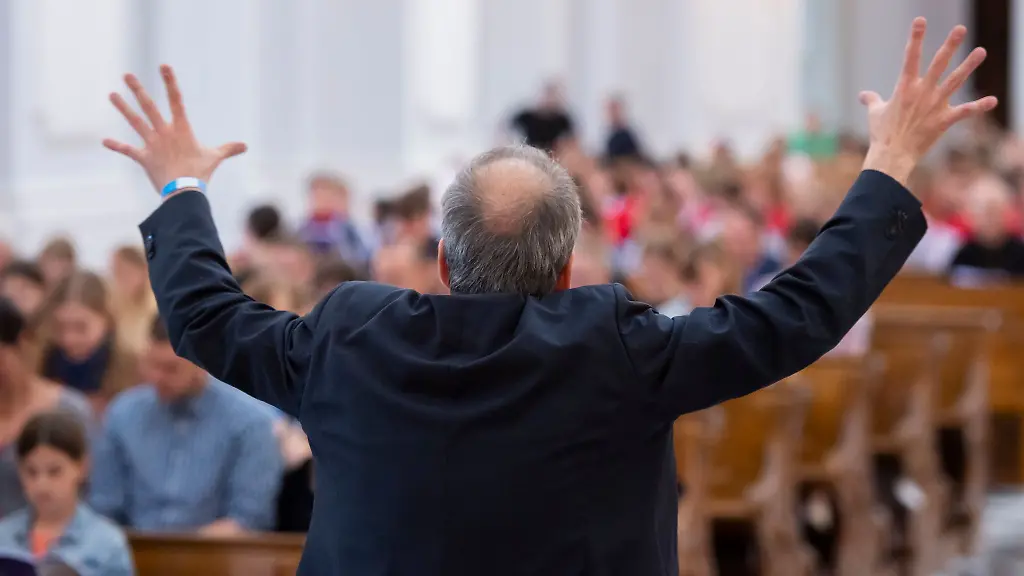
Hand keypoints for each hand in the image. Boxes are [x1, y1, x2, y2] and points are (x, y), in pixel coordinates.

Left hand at [103, 65, 246, 194]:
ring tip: (111, 94)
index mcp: (182, 129)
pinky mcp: (144, 158)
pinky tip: (105, 141)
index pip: (176, 100)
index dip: (170, 82)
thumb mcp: (215, 158)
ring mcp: (152, 144)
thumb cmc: (201, 173)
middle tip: (126, 75)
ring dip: (123, 108)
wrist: (184, 191)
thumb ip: (228, 149)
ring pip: (136, 122)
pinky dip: (117, 146)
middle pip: (148, 107)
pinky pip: (128, 151)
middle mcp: (164, 132)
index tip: (163, 66)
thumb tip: (244, 146)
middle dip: (137, 90)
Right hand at [860, 18, 997, 186]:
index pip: (910, 57)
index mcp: (904, 88)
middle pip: (938, 64)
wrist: (891, 156)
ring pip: (955, 81)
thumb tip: (863, 95)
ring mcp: (934, 106)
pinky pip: (964, 112)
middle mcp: (921, 93)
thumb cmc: (881, 134)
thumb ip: (872, 100)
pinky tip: (993, 100)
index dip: (915, 38)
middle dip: (950, 45)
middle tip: (961, 29)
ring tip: (981, 51)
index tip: (920, 21)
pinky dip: (978, 106)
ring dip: (968, 66)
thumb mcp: (875, 113)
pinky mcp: (943, 121)